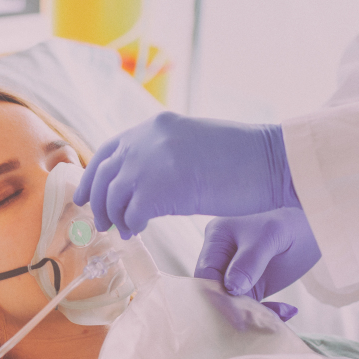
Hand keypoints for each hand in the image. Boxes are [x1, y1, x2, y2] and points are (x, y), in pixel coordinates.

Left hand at [74, 112, 297, 238]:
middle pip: (104, 174)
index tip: (87, 195)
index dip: (93, 175)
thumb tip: (141, 179)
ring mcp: (151, 163)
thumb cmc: (244, 158)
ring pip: (113, 196)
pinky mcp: (160, 190)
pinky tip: (138, 232)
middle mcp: (147, 140)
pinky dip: (131, 225)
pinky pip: (131, 214)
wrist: (272, 161)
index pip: (109, 150)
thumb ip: (164, 153)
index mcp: (155, 125)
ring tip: (125, 230)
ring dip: (114, 217)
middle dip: (99, 201)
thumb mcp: (194, 143)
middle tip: (102, 223)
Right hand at [194, 207, 320, 321]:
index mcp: (217, 238)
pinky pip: (250, 307)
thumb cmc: (287, 226)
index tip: (237, 313)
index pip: (206, 272)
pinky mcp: (250, 287)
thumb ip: (249, 261)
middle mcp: (221, 257)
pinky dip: (266, 313)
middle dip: (235, 308)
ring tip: (280, 314)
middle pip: (215, 290)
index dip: (217, 294)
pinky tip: (287, 311)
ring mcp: (234, 274)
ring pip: (233, 303)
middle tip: (259, 319)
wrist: (311, 231)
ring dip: (254, 314)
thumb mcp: (269, 237)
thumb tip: (231, 288)